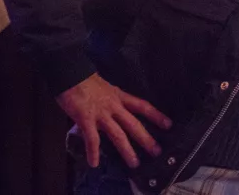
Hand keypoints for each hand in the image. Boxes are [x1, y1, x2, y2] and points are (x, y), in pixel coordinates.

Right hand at [56, 73, 171, 168]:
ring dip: (126, 150)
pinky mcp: (86, 120)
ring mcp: (101, 114)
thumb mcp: (106, 88)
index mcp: (120, 96)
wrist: (70, 74)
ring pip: (118, 134)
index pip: (143, 106)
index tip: (168, 124)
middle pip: (134, 124)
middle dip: (146, 139)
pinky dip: (93, 152)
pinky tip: (94, 163)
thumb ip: (112, 99)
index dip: (156, 115)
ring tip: (134, 163)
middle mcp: (114, 106)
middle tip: (157, 151)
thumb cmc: (86, 80)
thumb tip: (115, 108)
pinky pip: (92, 139)